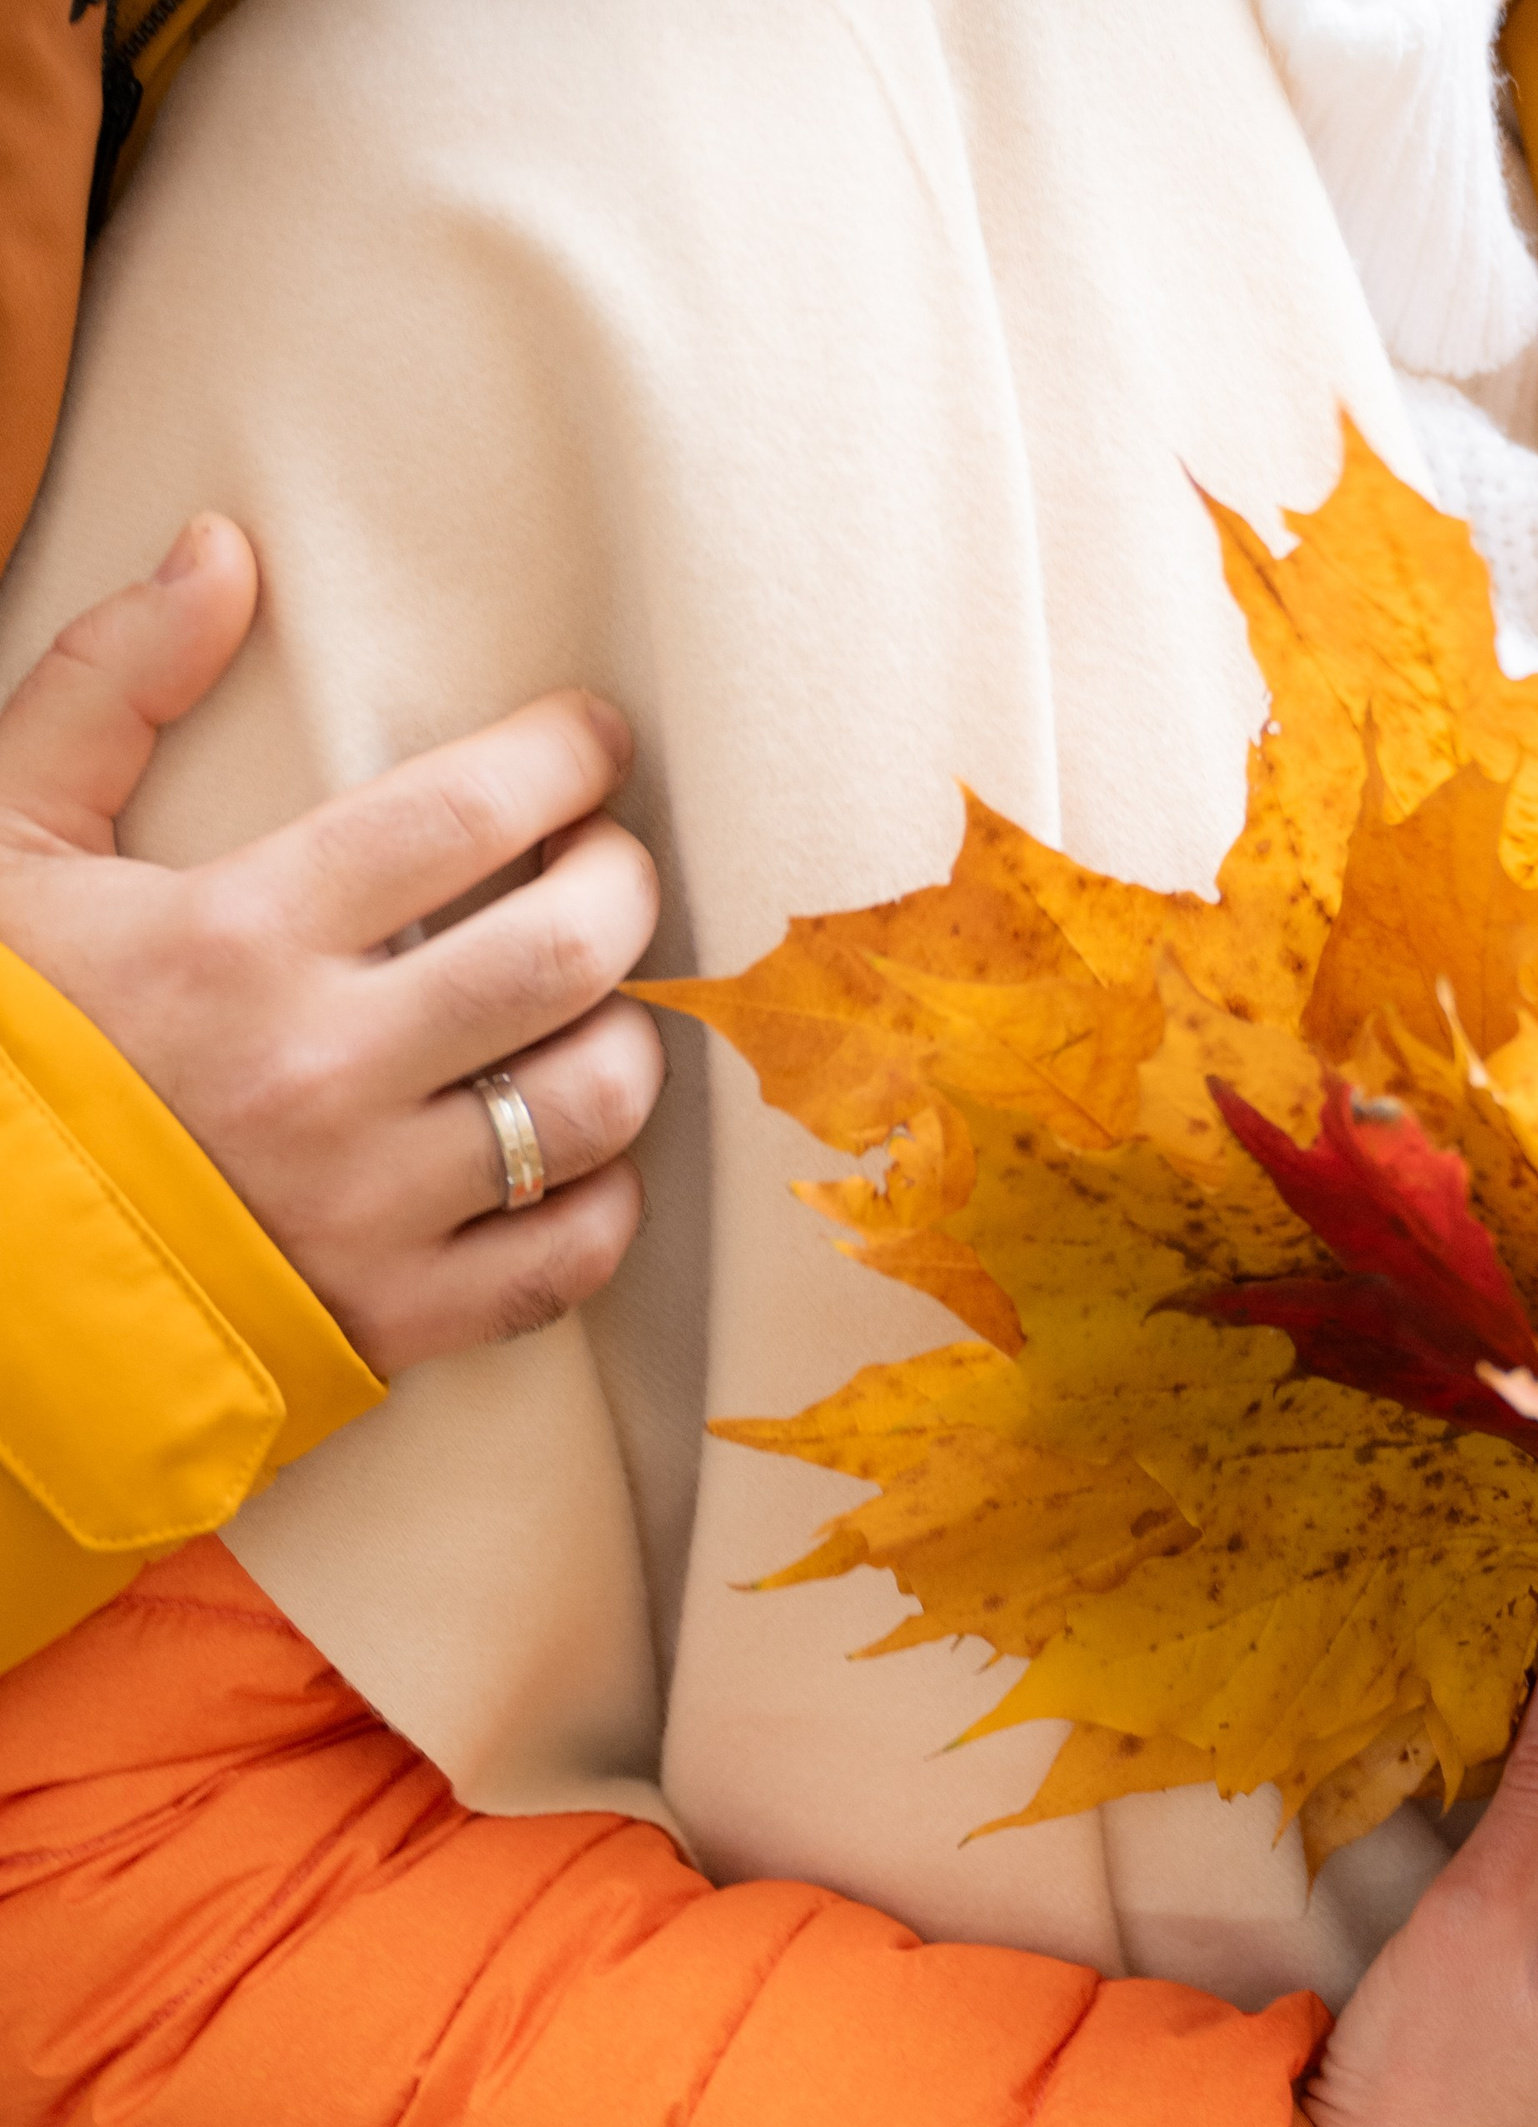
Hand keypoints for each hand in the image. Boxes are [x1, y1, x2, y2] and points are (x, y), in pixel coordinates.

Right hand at [0, 514, 662, 1371]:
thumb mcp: (6, 838)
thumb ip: (110, 685)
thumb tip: (221, 550)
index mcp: (234, 936)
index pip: (463, 816)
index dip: (560, 761)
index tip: (591, 743)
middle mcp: (320, 1071)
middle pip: (563, 953)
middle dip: (621, 887)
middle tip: (613, 864)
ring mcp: (367, 1205)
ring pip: (589, 1105)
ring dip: (626, 1039)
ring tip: (600, 1004)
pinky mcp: (394, 1315)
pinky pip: (566, 1257)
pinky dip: (605, 1200)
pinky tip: (580, 1152)